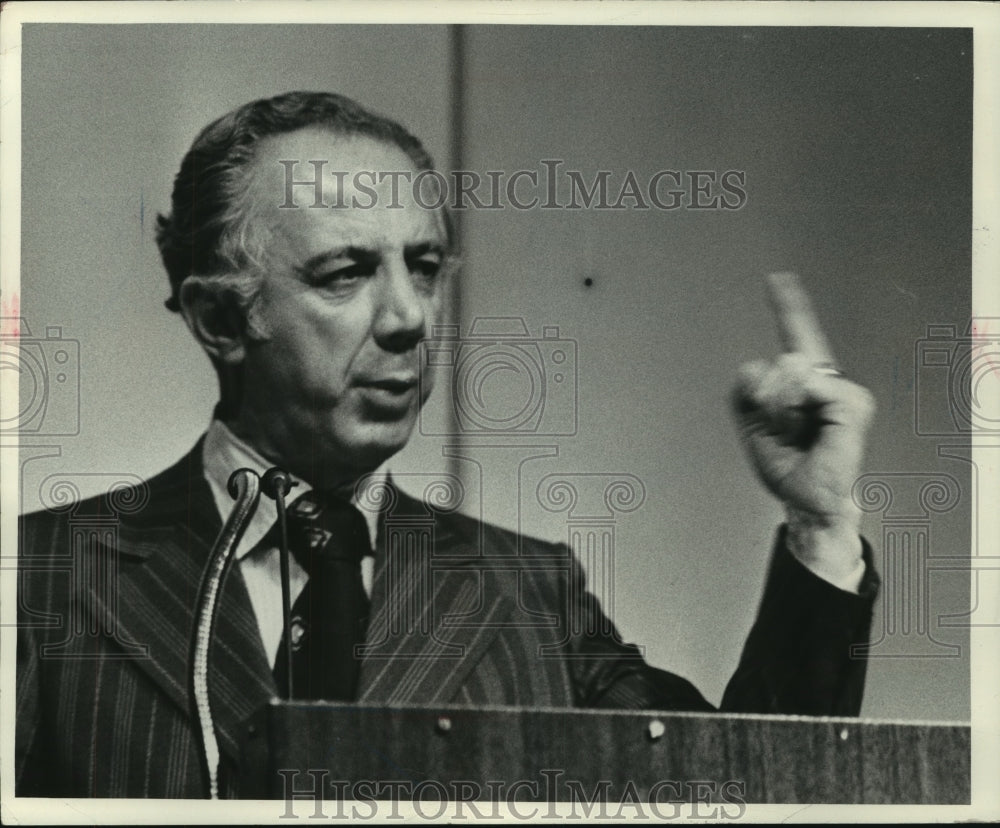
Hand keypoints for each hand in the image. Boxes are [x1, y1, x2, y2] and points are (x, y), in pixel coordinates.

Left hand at [732, 273, 875, 581]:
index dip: (787, 306)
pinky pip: (807, 387)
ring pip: (787, 371)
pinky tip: (809, 429)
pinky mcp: (853, 402)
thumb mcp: (749, 419)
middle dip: (764, 399)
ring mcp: (841, 389)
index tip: (777, 279)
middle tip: (779, 428)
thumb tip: (788, 365)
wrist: (804, 496)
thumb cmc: (784, 461)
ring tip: (794, 433)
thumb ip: (749, 384)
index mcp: (801, 380)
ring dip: (777, 409)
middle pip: (778, 360)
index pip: (795, 336)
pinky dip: (796, 410)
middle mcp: (824, 378)